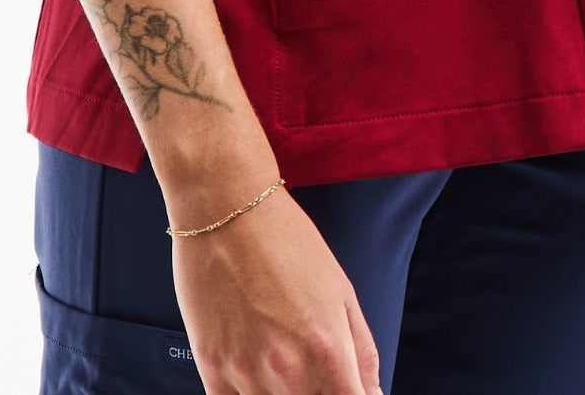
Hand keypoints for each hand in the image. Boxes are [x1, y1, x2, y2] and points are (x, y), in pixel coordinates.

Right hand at [170, 185, 383, 394]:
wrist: (226, 207)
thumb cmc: (285, 239)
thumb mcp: (342, 290)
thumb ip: (362, 352)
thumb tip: (373, 393)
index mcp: (328, 350)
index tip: (348, 391)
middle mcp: (288, 370)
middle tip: (314, 371)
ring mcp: (247, 374)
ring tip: (282, 360)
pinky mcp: (211, 369)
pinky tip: (256, 378)